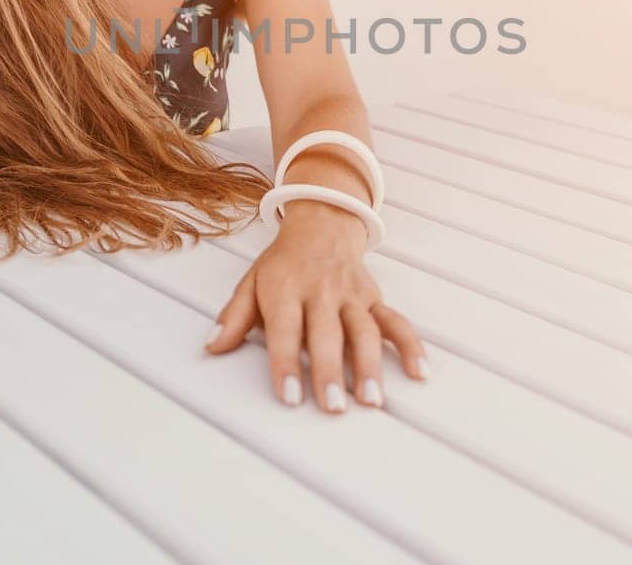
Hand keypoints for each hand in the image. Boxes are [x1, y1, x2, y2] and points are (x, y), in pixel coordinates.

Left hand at [203, 209, 430, 413]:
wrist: (322, 223)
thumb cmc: (283, 263)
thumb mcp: (251, 282)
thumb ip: (234, 316)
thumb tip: (212, 347)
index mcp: (286, 288)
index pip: (286, 329)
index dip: (287, 363)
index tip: (289, 396)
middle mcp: (321, 291)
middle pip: (327, 334)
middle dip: (331, 371)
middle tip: (333, 407)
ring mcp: (351, 296)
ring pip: (364, 331)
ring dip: (370, 365)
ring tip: (372, 400)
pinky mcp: (374, 299)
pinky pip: (396, 322)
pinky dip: (411, 346)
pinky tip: (420, 372)